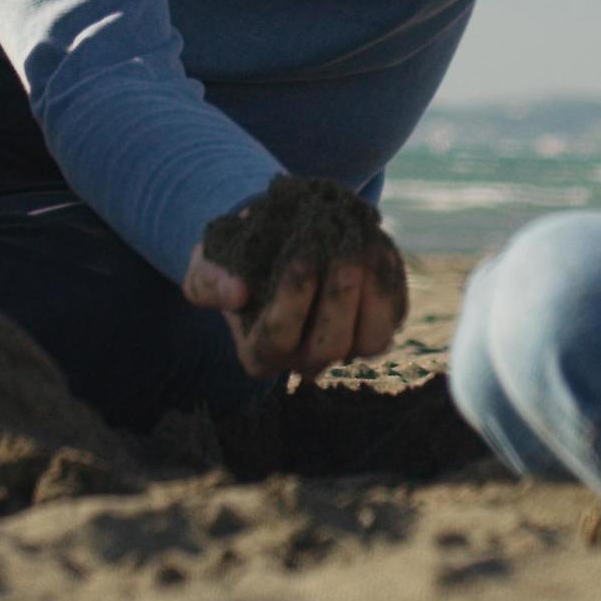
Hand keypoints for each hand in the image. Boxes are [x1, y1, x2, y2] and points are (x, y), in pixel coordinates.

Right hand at [181, 236, 404, 380]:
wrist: (271, 243)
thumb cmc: (233, 259)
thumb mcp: (206, 263)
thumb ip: (210, 279)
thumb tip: (235, 293)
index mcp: (259, 352)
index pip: (278, 339)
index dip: (292, 299)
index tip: (299, 255)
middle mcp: (304, 360)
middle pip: (330, 346)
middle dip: (338, 297)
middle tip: (340, 248)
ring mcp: (345, 347)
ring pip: (373, 340)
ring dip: (374, 293)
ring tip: (363, 244)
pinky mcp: (377, 325)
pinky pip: (394, 313)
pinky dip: (390, 278)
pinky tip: (375, 240)